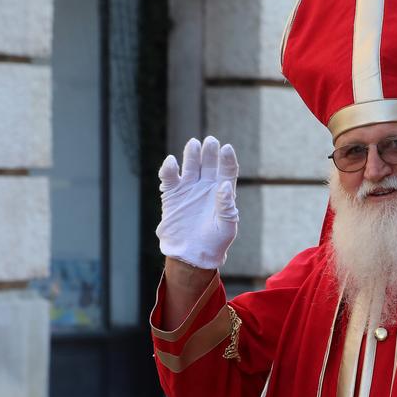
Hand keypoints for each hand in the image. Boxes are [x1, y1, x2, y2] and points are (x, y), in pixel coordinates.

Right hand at [157, 136, 238, 270]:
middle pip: (209, 164)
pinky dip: (169, 169)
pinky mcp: (172, 195)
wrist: (191, 255)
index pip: (227, 171)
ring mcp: (189, 189)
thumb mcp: (226, 227)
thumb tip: (225, 185)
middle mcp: (206, 187)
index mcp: (223, 193)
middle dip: (210, 152)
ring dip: (191, 154)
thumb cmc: (214, 242)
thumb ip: (226, 206)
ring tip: (193, 144)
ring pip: (190, 166)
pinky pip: (170, 178)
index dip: (227, 159)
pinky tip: (172, 162)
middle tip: (210, 141)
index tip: (226, 149)